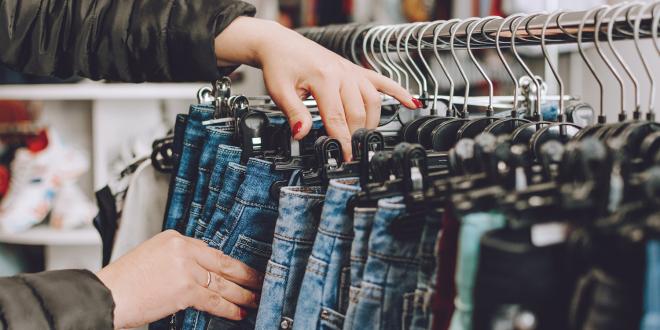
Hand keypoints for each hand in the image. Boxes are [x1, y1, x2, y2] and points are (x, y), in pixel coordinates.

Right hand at [96, 230, 261, 328]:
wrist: (106, 295)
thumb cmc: (123, 282)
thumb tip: (199, 273)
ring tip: (254, 299)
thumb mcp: (151, 258)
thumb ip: (177, 260)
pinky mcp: (185, 289)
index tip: (241, 269)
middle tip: (259, 280)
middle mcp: (182, 249)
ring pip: (222, 282)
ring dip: (242, 293)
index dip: (230, 262)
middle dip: (244, 274)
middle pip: (223, 262)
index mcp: (174, 238)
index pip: (210, 250)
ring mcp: (186, 268)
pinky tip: (239, 311)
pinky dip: (229, 307)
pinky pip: (215, 299)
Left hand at [214, 17, 420, 159]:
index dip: (343, 142)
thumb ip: (293, 113)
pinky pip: (382, 81)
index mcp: (324, 79)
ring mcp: (352, 71)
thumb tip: (302, 133)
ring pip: (373, 100)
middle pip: (358, 112)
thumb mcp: (279, 90)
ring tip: (364, 138)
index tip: (346, 157)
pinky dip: (399, 92)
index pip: (337, 118)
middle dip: (356, 135)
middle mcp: (342, 73)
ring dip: (371, 122)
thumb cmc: (280, 65)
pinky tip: (412, 103)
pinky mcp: (355, 70)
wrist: (281, 44)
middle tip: (353, 153)